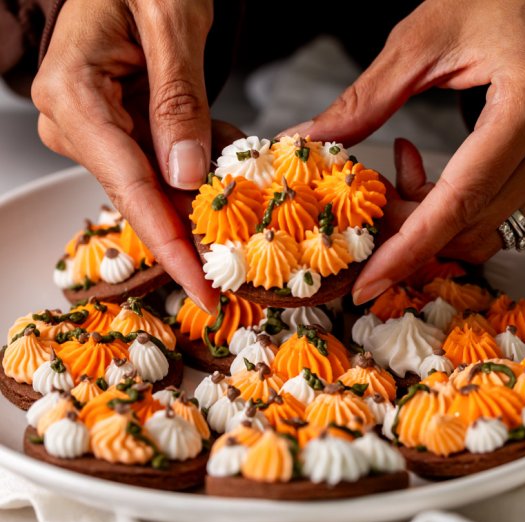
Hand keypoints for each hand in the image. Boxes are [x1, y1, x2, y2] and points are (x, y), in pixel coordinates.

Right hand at [31, 0, 218, 311]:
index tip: (203, 291)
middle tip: (247, 249)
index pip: (131, 190)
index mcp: (75, 97)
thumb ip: (178, 99)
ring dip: (208, 190)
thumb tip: (187, 176)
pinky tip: (229, 151)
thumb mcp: (170, 20)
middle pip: (145, 199)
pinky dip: (204, 163)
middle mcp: (77, 124)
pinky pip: (165, 165)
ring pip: (160, 186)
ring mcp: (98, 131)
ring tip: (246, 175)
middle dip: (197, 227)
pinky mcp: (120, 131)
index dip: (171, 249)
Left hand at [283, 0, 524, 303]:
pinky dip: (446, 210)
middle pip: (468, 227)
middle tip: (364, 208)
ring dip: (426, 223)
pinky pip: (492, 212)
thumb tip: (307, 142)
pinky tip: (421, 171)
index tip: (368, 283)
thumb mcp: (420, 40)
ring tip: (394, 178)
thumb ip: (364, 100)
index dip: (408, 249)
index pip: (460, 202)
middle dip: (407, 234)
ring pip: (483, 229)